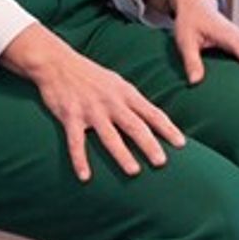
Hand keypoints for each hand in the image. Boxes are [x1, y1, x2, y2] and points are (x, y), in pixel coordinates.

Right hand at [0, 24, 185, 181]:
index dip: (167, 128)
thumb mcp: (116, 83)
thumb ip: (132, 101)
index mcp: (125, 93)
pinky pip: (76, 142)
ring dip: (122, 154)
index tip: (181, 143)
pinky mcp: (70, 116)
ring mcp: (91, 110)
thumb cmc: (90, 75)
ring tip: (134, 171)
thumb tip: (153, 118)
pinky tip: (85, 177)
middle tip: (161, 162)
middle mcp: (110, 102)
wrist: (57, 63)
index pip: (151, 112)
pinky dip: (80, 160)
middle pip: (134, 125)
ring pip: (109, 135)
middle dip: (149, 144)